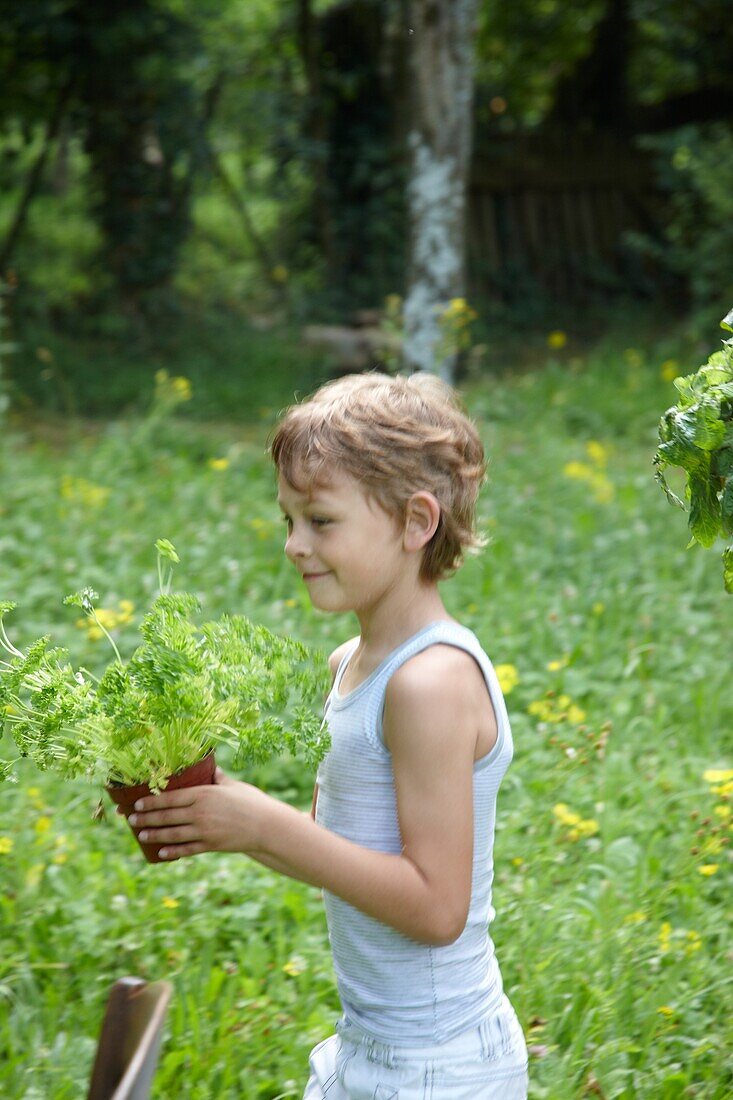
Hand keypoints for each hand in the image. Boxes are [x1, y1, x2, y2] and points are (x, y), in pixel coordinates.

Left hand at [126, 767, 274, 860]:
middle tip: (130, 818)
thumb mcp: (233, 786)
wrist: (267, 826)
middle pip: (166, 816)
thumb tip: (211, 768)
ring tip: (140, 834)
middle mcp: (200, 812)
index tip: (137, 802)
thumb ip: (218, 778)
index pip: (171, 797)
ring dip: (154, 834)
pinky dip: (172, 851)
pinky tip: (161, 853)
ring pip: (172, 834)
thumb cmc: (251, 802)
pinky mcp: (210, 846)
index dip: (152, 801)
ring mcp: (204, 831)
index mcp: (204, 794)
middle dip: (146, 817)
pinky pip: (186, 849)